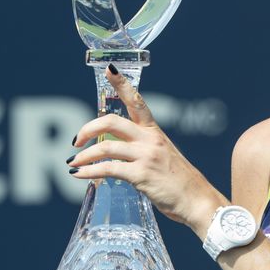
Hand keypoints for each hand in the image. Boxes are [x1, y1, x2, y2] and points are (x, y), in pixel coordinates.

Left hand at [68, 66, 226, 237]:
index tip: (109, 69)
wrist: (197, 200)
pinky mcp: (141, 174)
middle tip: (75, 140)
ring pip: (105, 146)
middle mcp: (150, 139)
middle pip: (112, 121)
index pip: (137, 101)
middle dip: (88, 128)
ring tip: (72, 162)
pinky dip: (88, 171)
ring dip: (83, 155)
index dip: (122, 84)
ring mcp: (146, 156)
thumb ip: (142, 151)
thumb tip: (115, 156)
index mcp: (155, 132)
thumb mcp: (163, 157)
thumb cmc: (179, 182)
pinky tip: (78, 175)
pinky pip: (107, 169)